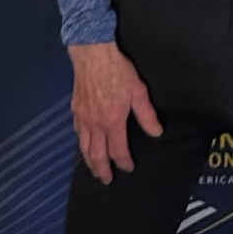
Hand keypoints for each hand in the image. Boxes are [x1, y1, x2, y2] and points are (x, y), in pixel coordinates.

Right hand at [69, 41, 162, 182]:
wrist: (93, 54)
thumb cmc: (116, 69)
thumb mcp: (138, 91)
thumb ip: (146, 114)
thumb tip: (156, 132)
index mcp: (112, 121)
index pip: (118, 150)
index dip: (124, 162)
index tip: (128, 168)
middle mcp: (95, 124)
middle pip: (97, 155)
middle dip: (102, 170)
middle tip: (106, 179)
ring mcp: (83, 117)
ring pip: (84, 147)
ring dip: (89, 161)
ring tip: (93, 169)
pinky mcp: (75, 109)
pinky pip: (77, 133)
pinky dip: (81, 143)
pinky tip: (84, 144)